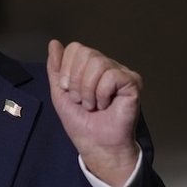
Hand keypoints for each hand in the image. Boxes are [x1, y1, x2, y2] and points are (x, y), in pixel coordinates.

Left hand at [46, 40, 141, 186]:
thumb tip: (54, 43)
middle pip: (85, 53)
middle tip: (81, 101)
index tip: (68, 91)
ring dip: (89, 90)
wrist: (95, 143)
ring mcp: (120, 72)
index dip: (67, 70)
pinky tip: (106, 105)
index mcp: (88, 65)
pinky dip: (102, 94)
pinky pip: (112, 76)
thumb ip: (55, 68)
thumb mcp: (59, 93)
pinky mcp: (132, 82)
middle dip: (76, 82)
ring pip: (98, 63)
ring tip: (93, 105)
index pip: (75, 48)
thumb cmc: (80, 121)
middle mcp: (105, 65)